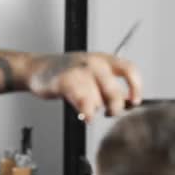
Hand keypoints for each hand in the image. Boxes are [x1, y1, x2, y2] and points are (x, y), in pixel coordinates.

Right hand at [26, 52, 141, 122]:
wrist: (38, 69)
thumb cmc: (66, 73)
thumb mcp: (93, 74)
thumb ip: (110, 86)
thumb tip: (129, 104)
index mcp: (104, 59)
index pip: (130, 70)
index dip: (136, 87)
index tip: (135, 101)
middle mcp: (95, 63)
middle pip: (115, 93)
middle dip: (114, 108)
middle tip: (109, 113)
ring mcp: (80, 72)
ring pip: (99, 102)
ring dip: (94, 110)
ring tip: (86, 107)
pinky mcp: (66, 82)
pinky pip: (84, 104)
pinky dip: (86, 114)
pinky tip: (83, 115)